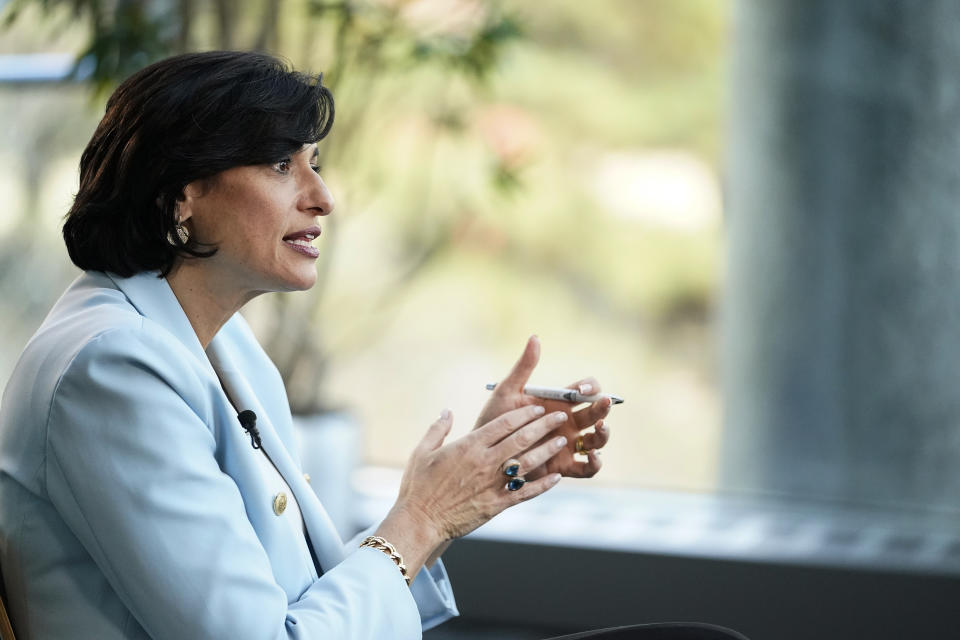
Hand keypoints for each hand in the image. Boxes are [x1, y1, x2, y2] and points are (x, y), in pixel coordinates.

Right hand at [375, 404, 568, 578]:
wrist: (420, 521)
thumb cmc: (418, 486)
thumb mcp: (422, 451)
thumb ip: (438, 429)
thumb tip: (447, 411)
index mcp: (469, 446)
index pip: (504, 423)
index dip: (524, 414)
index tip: (538, 407)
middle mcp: (485, 462)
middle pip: (522, 439)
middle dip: (544, 425)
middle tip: (560, 416)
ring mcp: (493, 484)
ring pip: (528, 463)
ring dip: (548, 450)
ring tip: (562, 440)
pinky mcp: (497, 505)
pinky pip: (525, 493)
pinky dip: (543, 485)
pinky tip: (556, 477)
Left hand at [473, 336, 611, 479]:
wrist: (483, 451)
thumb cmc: (494, 419)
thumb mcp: (507, 391)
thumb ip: (523, 367)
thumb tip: (534, 337)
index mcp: (559, 403)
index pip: (586, 390)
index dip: (590, 387)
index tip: (581, 388)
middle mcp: (568, 424)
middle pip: (596, 413)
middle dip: (603, 407)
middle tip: (603, 403)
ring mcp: (568, 446)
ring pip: (597, 440)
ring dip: (604, 434)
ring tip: (600, 428)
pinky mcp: (564, 467)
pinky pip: (587, 469)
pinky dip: (595, 463)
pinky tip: (592, 456)